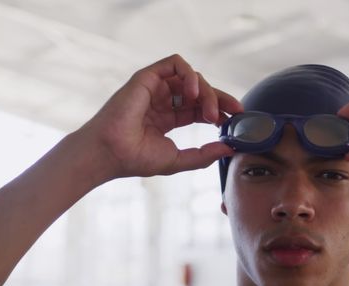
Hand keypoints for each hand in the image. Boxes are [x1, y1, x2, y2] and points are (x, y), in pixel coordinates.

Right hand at [76, 54, 242, 182]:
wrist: (110, 153)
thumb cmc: (135, 158)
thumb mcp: (178, 159)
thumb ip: (204, 154)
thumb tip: (230, 148)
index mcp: (169, 117)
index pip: (200, 107)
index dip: (221, 110)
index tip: (237, 120)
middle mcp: (163, 100)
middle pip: (200, 91)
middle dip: (221, 99)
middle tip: (234, 112)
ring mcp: (155, 88)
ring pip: (191, 77)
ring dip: (207, 92)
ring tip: (211, 113)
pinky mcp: (147, 77)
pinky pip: (175, 63)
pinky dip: (190, 75)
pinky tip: (194, 94)